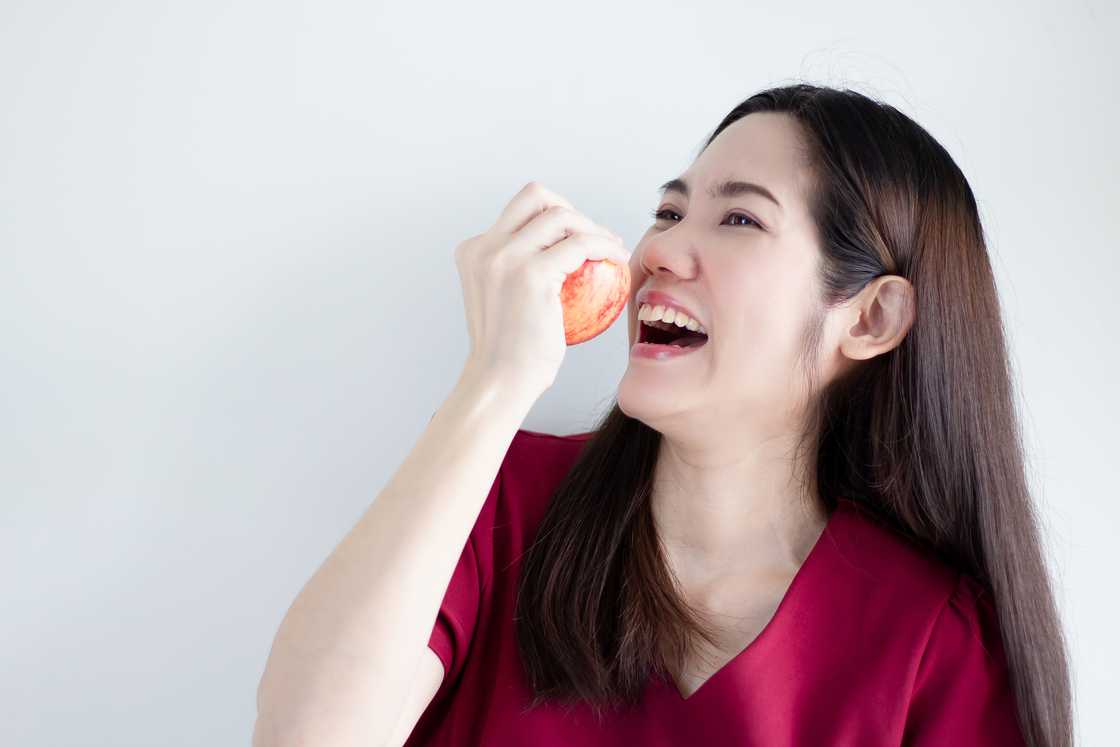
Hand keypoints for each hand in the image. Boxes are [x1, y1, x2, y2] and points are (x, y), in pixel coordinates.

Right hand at [454, 181, 630, 400]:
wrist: (499, 382)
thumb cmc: (510, 353)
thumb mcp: (502, 300)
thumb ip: (514, 272)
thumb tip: (554, 254)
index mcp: (473, 251)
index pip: (519, 211)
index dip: (553, 215)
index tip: (577, 236)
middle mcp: (484, 247)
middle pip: (536, 196)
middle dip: (571, 209)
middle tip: (594, 237)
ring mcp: (505, 258)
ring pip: (562, 215)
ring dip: (593, 227)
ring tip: (611, 249)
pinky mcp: (531, 274)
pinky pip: (581, 245)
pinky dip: (605, 246)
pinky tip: (618, 259)